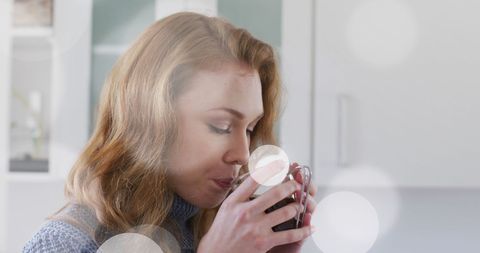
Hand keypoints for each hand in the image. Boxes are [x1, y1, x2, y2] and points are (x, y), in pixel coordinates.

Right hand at [197, 162, 314, 252]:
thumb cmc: (221, 230)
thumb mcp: (225, 208)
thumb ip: (240, 195)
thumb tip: (256, 178)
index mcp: (234, 201)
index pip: (254, 179)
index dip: (270, 169)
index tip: (281, 163)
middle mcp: (245, 212)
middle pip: (275, 193)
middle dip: (291, 187)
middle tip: (297, 185)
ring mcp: (255, 228)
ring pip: (285, 212)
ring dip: (298, 206)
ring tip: (301, 204)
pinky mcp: (263, 242)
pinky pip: (289, 235)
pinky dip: (303, 230)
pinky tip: (310, 227)